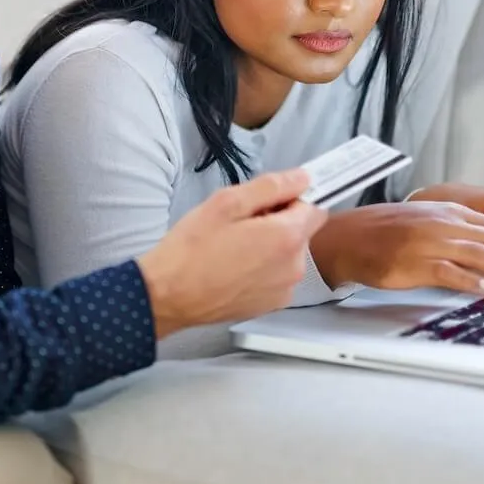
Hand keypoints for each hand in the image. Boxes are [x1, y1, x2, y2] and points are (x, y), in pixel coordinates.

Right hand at [136, 168, 327, 337]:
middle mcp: (294, 266)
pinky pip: (277, 276)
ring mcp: (283, 289)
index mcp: (286, 237)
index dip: (292, 197)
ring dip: (270, 245)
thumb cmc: (192, 250)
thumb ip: (271, 187)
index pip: (315, 206)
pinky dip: (263, 268)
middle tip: (240, 222)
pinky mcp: (270, 305)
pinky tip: (234, 267)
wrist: (168, 296)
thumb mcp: (227, 203)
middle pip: (301, 231)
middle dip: (278, 221)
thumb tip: (301, 178)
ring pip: (289, 254)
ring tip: (234, 246)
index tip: (269, 200)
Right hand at [309, 200, 483, 294]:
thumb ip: (464, 235)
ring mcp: (431, 242)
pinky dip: (468, 279)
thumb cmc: (391, 233)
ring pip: (480, 254)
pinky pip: (447, 271)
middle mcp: (447, 224)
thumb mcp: (432, 223)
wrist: (352, 236)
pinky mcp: (415, 262)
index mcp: (453, 212)